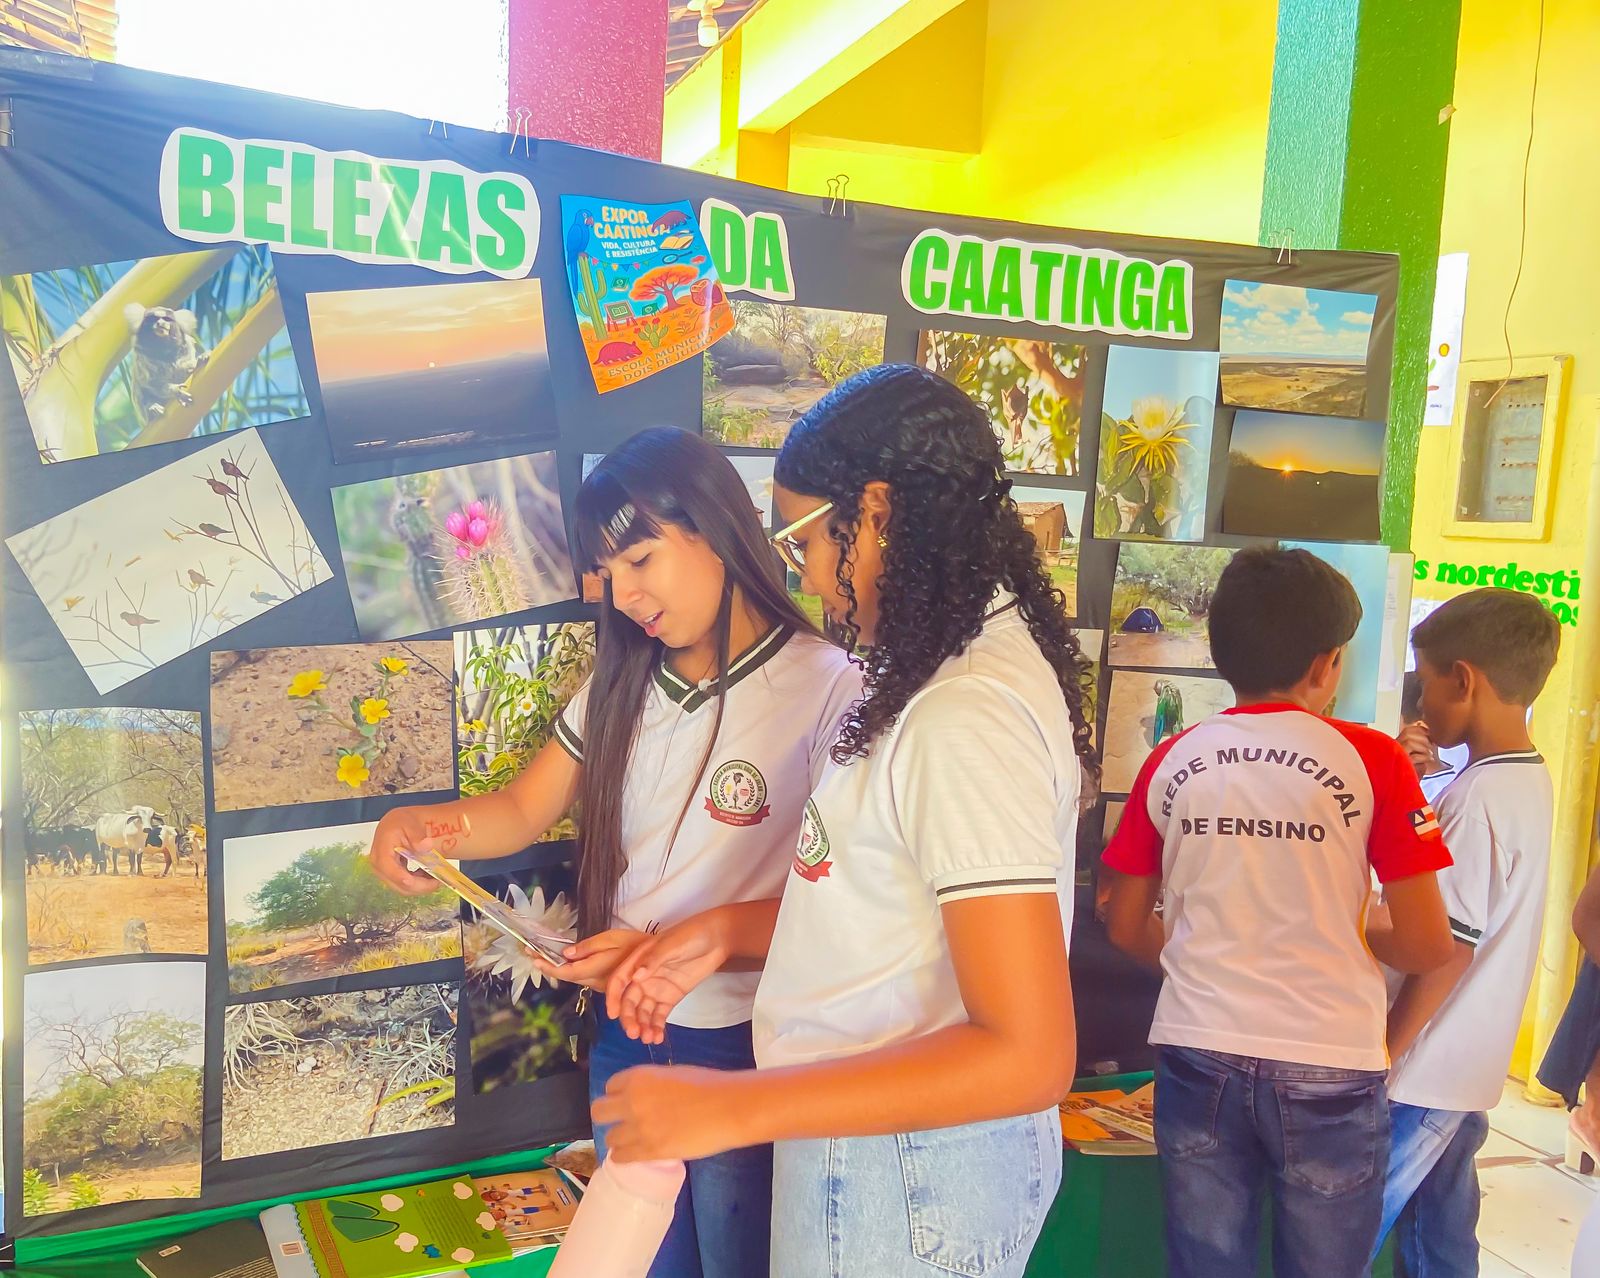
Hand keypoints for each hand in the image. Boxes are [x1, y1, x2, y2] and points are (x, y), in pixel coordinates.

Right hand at [367, 806, 457, 895]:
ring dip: (421, 887)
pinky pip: (404, 886)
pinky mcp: (390, 877)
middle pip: (399, 885)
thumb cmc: (400, 822)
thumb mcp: (410, 823)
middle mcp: (378, 866)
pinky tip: (428, 876)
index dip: (411, 881)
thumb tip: (426, 845)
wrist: (395, 824)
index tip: (429, 882)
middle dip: (421, 887)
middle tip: (439, 881)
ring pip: (403, 889)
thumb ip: (417, 836)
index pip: (393, 872)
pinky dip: (418, 884)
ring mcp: (383, 873)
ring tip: (436, 878)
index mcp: (381, 852)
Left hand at [529, 928, 647, 989]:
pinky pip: (584, 978)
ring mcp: (601, 985)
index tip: (533, 957)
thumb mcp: (613, 938)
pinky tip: (565, 961)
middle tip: (531, 953)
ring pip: (575, 979)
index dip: (548, 966)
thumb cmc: (637, 945)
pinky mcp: (607, 985)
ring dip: (558, 969)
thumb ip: (588, 947)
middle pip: (567, 976)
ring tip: (542, 956)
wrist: (657, 958)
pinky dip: (571, 971)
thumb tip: (566, 953)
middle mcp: (596, 981)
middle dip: (548, 966)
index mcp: (596, 969)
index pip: (565, 971)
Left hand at [592, 1065, 754, 1162]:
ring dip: (618, 1138)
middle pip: (598, 1112)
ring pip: (609, 1137)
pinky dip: (623, 1156)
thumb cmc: (707, 1085)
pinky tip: (631, 1154)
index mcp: (639, 1078)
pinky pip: (621, 1157)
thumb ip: (651, 1084)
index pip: (610, 1086)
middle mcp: (631, 1101)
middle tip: (620, 1121)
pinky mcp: (649, 1151)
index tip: (625, 1101)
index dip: (618, 1094)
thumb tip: (645, 1096)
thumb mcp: (672, 1074)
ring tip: (631, 1140)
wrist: (727, 1108)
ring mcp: (638, 1128)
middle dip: (607, 1116)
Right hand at [606, 913, 731, 1043]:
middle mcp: (643, 977)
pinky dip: (656, 1026)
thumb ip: (653, 960)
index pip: (619, 980)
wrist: (717, 939)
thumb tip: (636, 977)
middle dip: (629, 1018)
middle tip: (634, 1033)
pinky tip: (657, 1038)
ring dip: (642, 1025)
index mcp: (638, 960)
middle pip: (630, 1001)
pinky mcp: (671, 998)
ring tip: (647, 1038)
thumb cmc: (691, 935)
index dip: (613, 997)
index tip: (613, 1014)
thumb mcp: (671, 944)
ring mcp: (657, 988)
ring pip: (643, 1011)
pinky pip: (659, 1015)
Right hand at [1397, 721, 1438, 779]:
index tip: (1431, 735)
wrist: (1406, 789)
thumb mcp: (1418, 758)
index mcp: (1398, 745)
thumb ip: (1422, 747)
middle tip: (1431, 745)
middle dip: (1423, 737)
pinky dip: (1424, 757)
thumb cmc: (1412, 775)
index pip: (1408, 730)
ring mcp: (1395, 755)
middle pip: (1407, 733)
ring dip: (1424, 747)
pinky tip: (1428, 760)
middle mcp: (1394, 748)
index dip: (1421, 730)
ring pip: (1409, 741)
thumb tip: (1432, 738)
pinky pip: (1413, 756)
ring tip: (1429, 754)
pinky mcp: (1400, 764)